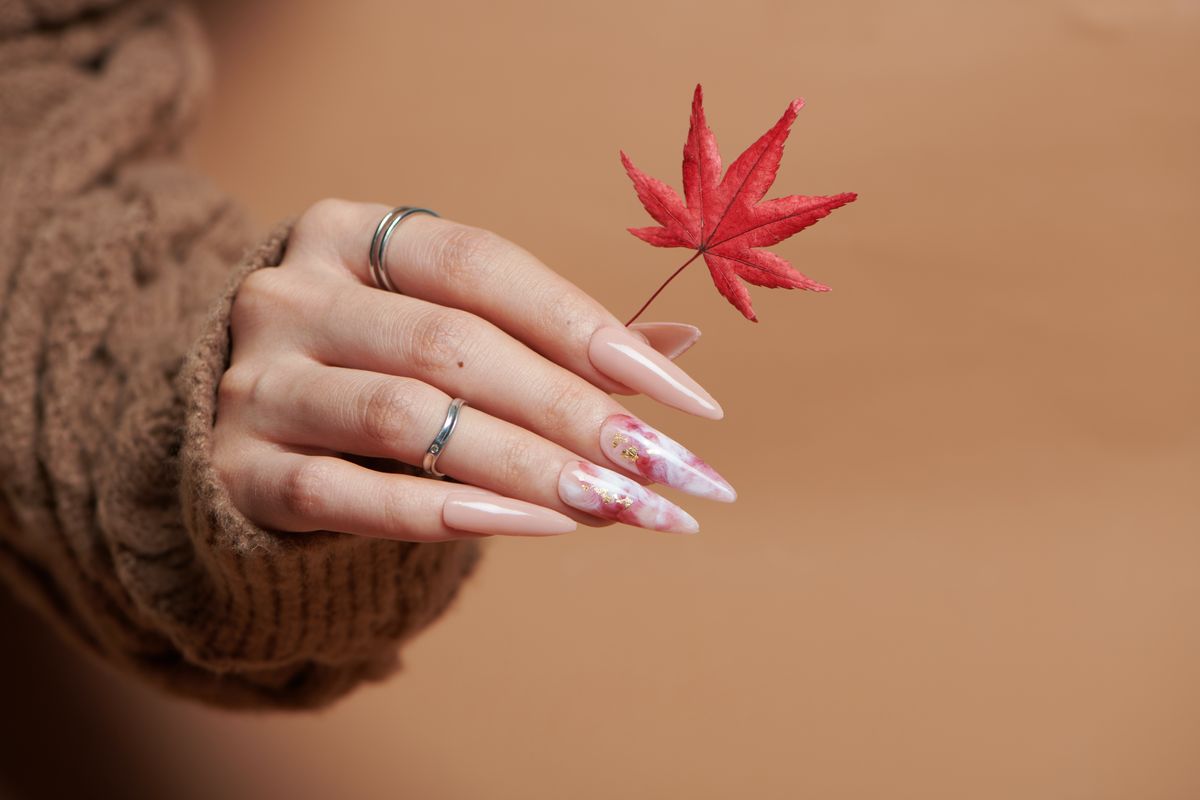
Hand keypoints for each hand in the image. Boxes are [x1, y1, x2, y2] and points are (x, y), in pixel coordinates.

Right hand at [213, 199, 735, 541]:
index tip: (687, 398)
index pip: (482, 265)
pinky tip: (538, 528)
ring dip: (527, 466)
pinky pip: (348, 494)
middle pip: (452, 346)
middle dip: (574, 411)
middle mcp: (293, 295)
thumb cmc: (372, 370)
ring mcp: (256, 381)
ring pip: (405, 420)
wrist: (241, 434)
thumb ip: (552, 340)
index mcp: (350, 233)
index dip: (588, 328)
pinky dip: (448, 513)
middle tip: (665, 470)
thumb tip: (679, 346)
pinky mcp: (238, 470)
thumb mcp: (446, 330)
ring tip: (617, 505)